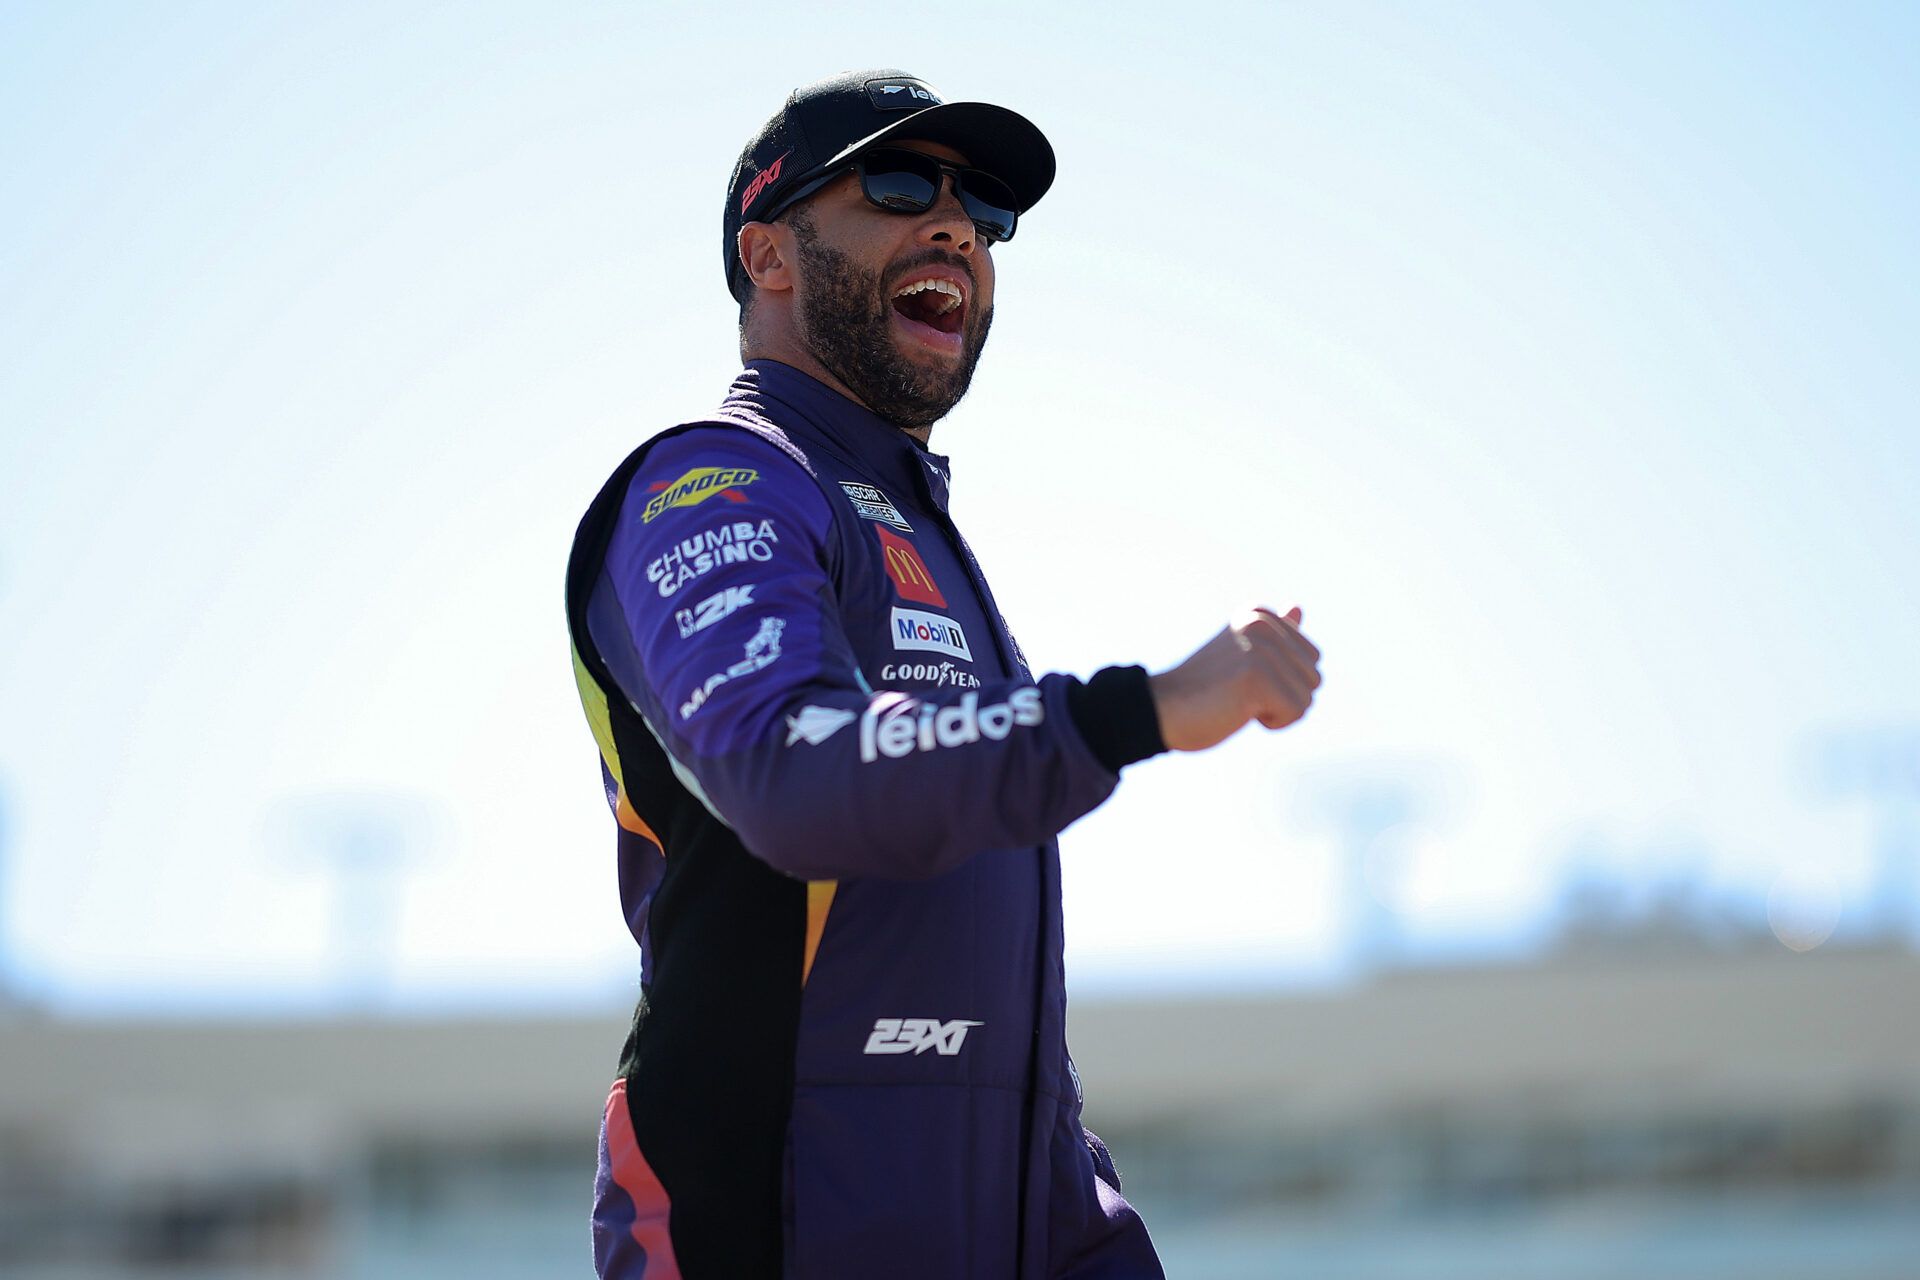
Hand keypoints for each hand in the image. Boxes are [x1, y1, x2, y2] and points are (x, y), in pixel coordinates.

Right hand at [1149, 606, 1321, 751]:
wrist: (1160, 710)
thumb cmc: (1202, 690)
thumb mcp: (1243, 656)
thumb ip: (1276, 634)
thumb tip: (1298, 608)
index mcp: (1259, 614)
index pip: (1312, 658)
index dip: (1283, 681)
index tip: (1243, 679)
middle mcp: (1261, 623)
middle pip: (1314, 677)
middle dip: (1284, 697)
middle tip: (1240, 693)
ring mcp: (1259, 648)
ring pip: (1307, 697)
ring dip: (1277, 711)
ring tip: (1238, 701)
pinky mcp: (1257, 676)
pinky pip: (1296, 712)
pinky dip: (1273, 723)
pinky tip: (1240, 712)